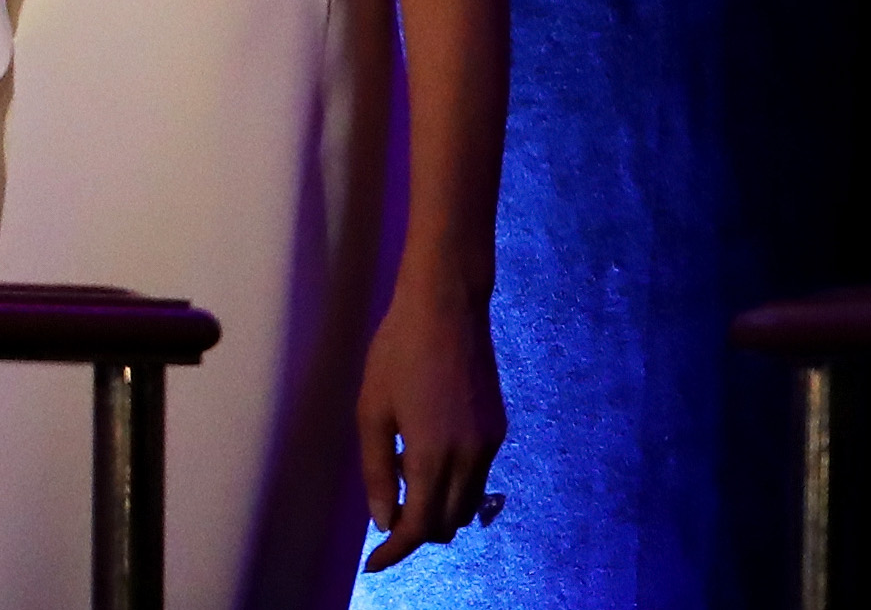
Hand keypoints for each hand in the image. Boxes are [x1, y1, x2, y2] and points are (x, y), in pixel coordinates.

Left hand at [354, 276, 505, 570]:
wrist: (447, 307)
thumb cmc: (397, 352)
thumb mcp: (371, 410)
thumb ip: (376, 470)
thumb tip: (383, 520)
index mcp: (434, 455)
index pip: (420, 526)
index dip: (396, 550)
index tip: (374, 562)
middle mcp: (471, 458)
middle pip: (446, 522)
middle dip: (416, 529)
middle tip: (384, 510)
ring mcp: (490, 444)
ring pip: (466, 503)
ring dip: (435, 506)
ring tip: (400, 468)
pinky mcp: (498, 429)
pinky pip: (476, 476)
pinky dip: (450, 481)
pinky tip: (422, 448)